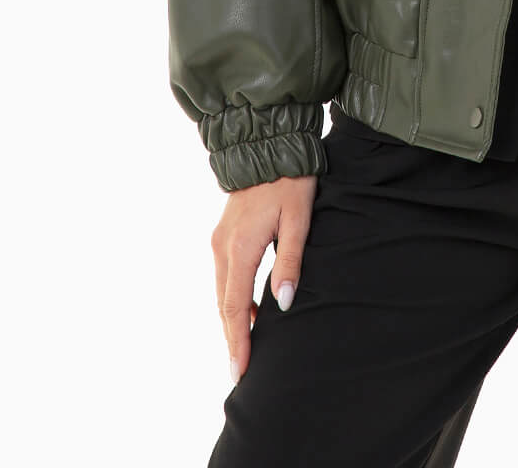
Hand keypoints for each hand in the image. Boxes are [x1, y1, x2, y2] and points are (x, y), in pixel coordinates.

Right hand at [210, 173, 317, 385]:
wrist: (268, 146)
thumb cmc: (290, 181)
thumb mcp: (298, 220)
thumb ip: (289, 261)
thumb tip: (282, 304)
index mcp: (240, 248)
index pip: (234, 308)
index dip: (237, 342)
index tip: (240, 371)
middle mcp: (222, 248)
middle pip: (224, 305)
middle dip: (232, 338)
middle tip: (241, 371)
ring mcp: (220, 240)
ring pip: (222, 291)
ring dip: (232, 320)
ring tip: (244, 348)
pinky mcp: (224, 234)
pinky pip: (225, 276)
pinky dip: (232, 298)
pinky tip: (248, 310)